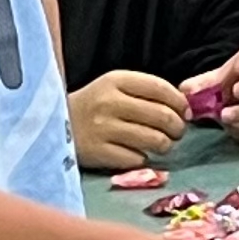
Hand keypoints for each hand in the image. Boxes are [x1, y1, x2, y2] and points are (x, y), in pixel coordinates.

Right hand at [70, 68, 190, 169]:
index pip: (161, 88)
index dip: (180, 102)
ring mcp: (102, 129)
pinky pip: (137, 159)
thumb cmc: (93, 106)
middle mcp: (109, 102)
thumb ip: (146, 92)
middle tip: (176, 132)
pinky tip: (135, 153)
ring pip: (155, 140)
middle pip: (163, 116)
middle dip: (178, 127)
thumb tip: (186, 104)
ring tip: (161, 144)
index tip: (185, 112)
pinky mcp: (98, 153)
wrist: (52, 125)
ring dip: (165, 145)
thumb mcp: (114, 88)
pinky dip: (142, 158)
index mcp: (115, 80)